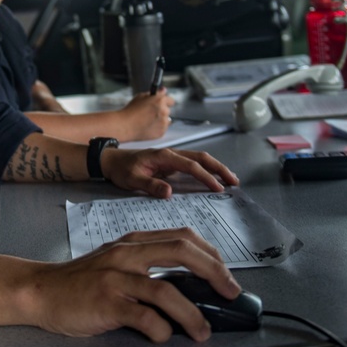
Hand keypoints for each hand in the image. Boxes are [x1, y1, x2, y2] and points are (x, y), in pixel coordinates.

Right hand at [27, 228, 241, 341]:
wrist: (41, 290)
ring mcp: (116, 277)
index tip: (226, 274)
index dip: (211, 254)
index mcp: (134, 242)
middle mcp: (128, 253)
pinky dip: (160, 328)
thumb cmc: (81, 281)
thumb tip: (189, 283)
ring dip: (192, 313)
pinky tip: (164, 335)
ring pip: (165, 290)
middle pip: (182, 252)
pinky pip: (143, 316)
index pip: (183, 237)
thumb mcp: (117, 262)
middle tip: (230, 292)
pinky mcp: (105, 302)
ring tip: (203, 329)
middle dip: (215, 272)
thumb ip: (148, 266)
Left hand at [102, 147, 237, 197]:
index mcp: (164, 156)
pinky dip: (207, 170)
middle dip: (219, 168)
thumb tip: (169, 192)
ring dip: (216, 168)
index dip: (205, 177)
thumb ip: (150, 185)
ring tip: (231, 180)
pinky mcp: (172, 163)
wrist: (112, 161)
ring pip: (200, 159)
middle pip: (201, 158)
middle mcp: (171, 154)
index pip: (191, 166)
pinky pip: (193, 164)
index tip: (218, 188)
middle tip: (234, 182)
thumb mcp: (132, 180)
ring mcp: (172, 158)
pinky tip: (214, 179)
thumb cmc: (121, 169)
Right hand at [120, 88, 174, 140]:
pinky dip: (157, 128)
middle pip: (168, 110)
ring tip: (148, 121)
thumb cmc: (131, 110)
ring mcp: (164, 123)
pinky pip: (162, 129)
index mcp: (160, 100)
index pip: (171, 100)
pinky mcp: (161, 132)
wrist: (125, 125)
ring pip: (166, 120)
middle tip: (150, 113)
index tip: (161, 104)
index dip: (165, 102)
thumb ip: (155, 93)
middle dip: (161, 111)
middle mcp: (164, 111)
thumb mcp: (141, 97)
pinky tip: (147, 126)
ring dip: (160, 120)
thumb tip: (164, 90)